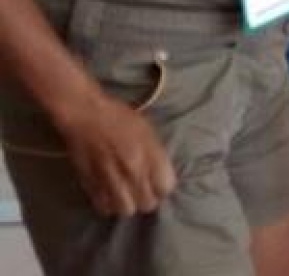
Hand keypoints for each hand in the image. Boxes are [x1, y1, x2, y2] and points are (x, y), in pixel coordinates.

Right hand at [59, 92, 176, 216]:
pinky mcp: (91, 187)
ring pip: (127, 210)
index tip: (159, 182)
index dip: (164, 186)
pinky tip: (110, 194)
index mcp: (148, 153)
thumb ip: (156, 155)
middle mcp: (131, 171)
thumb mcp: (146, 129)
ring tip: (126, 193)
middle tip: (143, 188)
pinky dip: (109, 205)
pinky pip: (105, 208)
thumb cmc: (118, 117)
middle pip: (148, 203)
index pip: (166, 187)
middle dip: (148, 197)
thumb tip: (162, 177)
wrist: (85, 115)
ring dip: (129, 203)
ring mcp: (111, 181)